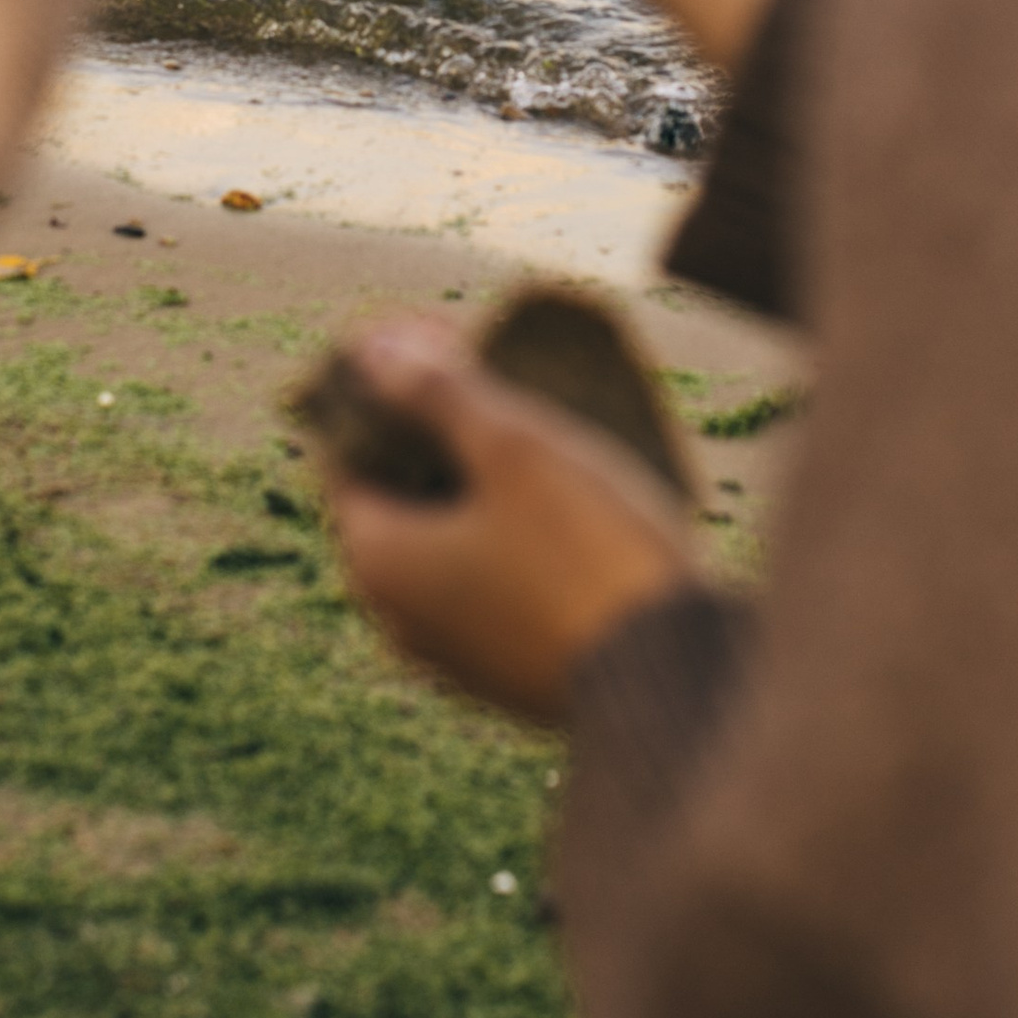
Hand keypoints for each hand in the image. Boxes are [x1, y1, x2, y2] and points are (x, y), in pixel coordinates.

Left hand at [316, 318, 694, 725]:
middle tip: (490, 372)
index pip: (342, 454)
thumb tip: (373, 348)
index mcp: (378, 561)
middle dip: (433, 431)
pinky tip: (564, 506)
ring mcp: (455, 655)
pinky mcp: (510, 674)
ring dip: (476, 486)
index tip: (434, 340)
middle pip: (395, 497)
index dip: (381, 388)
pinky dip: (508, 539)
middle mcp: (398, 618)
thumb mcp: (514, 450)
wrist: (676, 678)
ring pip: (446, 544)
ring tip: (537, 433)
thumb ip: (437, 394)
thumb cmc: (587, 553)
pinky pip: (490, 586)